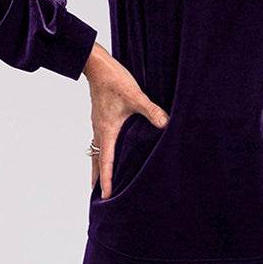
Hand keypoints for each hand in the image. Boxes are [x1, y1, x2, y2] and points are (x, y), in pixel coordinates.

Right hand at [82, 42, 168, 197]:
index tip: (105, 197)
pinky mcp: (100, 117)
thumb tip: (166, 124)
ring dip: (98, 166)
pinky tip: (110, 151)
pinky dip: (101, 153)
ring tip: (101, 180)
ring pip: (96, 152)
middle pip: (96, 162)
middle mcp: (99, 131)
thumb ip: (151, 111)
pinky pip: (99, 141)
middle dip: (98, 180)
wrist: (97, 66)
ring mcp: (98, 124)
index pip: (106, 162)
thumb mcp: (135, 96)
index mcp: (107, 131)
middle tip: (98, 197)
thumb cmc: (114, 80)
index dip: (107, 181)